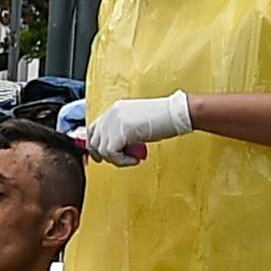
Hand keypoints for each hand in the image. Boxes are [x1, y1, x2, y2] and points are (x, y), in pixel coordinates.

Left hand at [82, 92, 196, 161]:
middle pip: (94, 140)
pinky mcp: (120, 131)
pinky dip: (121, 161)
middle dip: (104, 155)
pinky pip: (111, 153)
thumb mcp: (136, 124)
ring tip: (132, 158)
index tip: (101, 158)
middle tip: (119, 160)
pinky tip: (134, 159)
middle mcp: (111, 114)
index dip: (96, 146)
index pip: (93, 129)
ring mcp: (114, 121)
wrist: (177, 113)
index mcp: (115, 110)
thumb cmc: (163, 119)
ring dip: (116, 159)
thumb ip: (121, 132)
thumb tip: (113, 150)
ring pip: (101, 149)